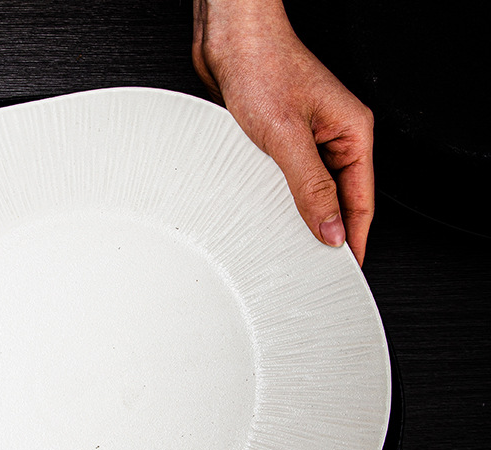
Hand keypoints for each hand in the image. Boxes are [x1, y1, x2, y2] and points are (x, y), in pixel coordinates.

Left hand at [192, 0, 373, 263]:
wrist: (229, 41)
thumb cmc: (262, 68)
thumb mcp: (287, 137)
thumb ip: (310, 187)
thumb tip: (330, 229)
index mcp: (352, 132)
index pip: (361, 201)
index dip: (354, 238)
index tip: (346, 268)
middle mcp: (333, 136)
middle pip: (338, 199)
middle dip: (327, 232)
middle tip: (314, 266)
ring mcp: (307, 139)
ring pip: (310, 191)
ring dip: (300, 216)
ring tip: (289, 246)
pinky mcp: (281, 140)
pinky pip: (287, 181)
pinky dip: (279, 200)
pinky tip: (267, 216)